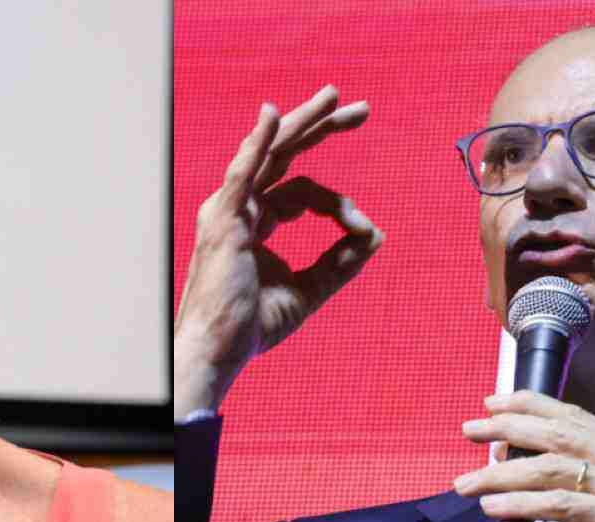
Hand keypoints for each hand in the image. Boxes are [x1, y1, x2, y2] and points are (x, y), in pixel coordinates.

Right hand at [174, 86, 382, 418]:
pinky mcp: (224, 220)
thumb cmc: (250, 327)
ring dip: (303, 122)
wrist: (218, 350)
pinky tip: (273, 115)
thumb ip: (340, 263)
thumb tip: (376, 235)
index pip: (302, 192)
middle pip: (285, 156)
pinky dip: (258, 142)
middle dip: (322, 129)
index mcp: (256, 222)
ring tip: (335, 98)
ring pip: (271, 153)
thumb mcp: (308, 291)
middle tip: (361, 109)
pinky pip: (243, 173)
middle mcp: (240, 208)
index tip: (363, 229)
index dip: (337, 204)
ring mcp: (229, 211)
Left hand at [453, 390, 594, 521]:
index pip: (573, 417)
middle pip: (559, 436)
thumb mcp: (585, 501)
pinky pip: (557, 506)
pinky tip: (490, 506)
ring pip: (551, 470)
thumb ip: (556, 473)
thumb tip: (501, 449)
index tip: (490, 404)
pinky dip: (518, 504)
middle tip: (469, 430)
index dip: (529, 406)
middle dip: (507, 429)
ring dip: (500, 475)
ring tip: (466, 483)